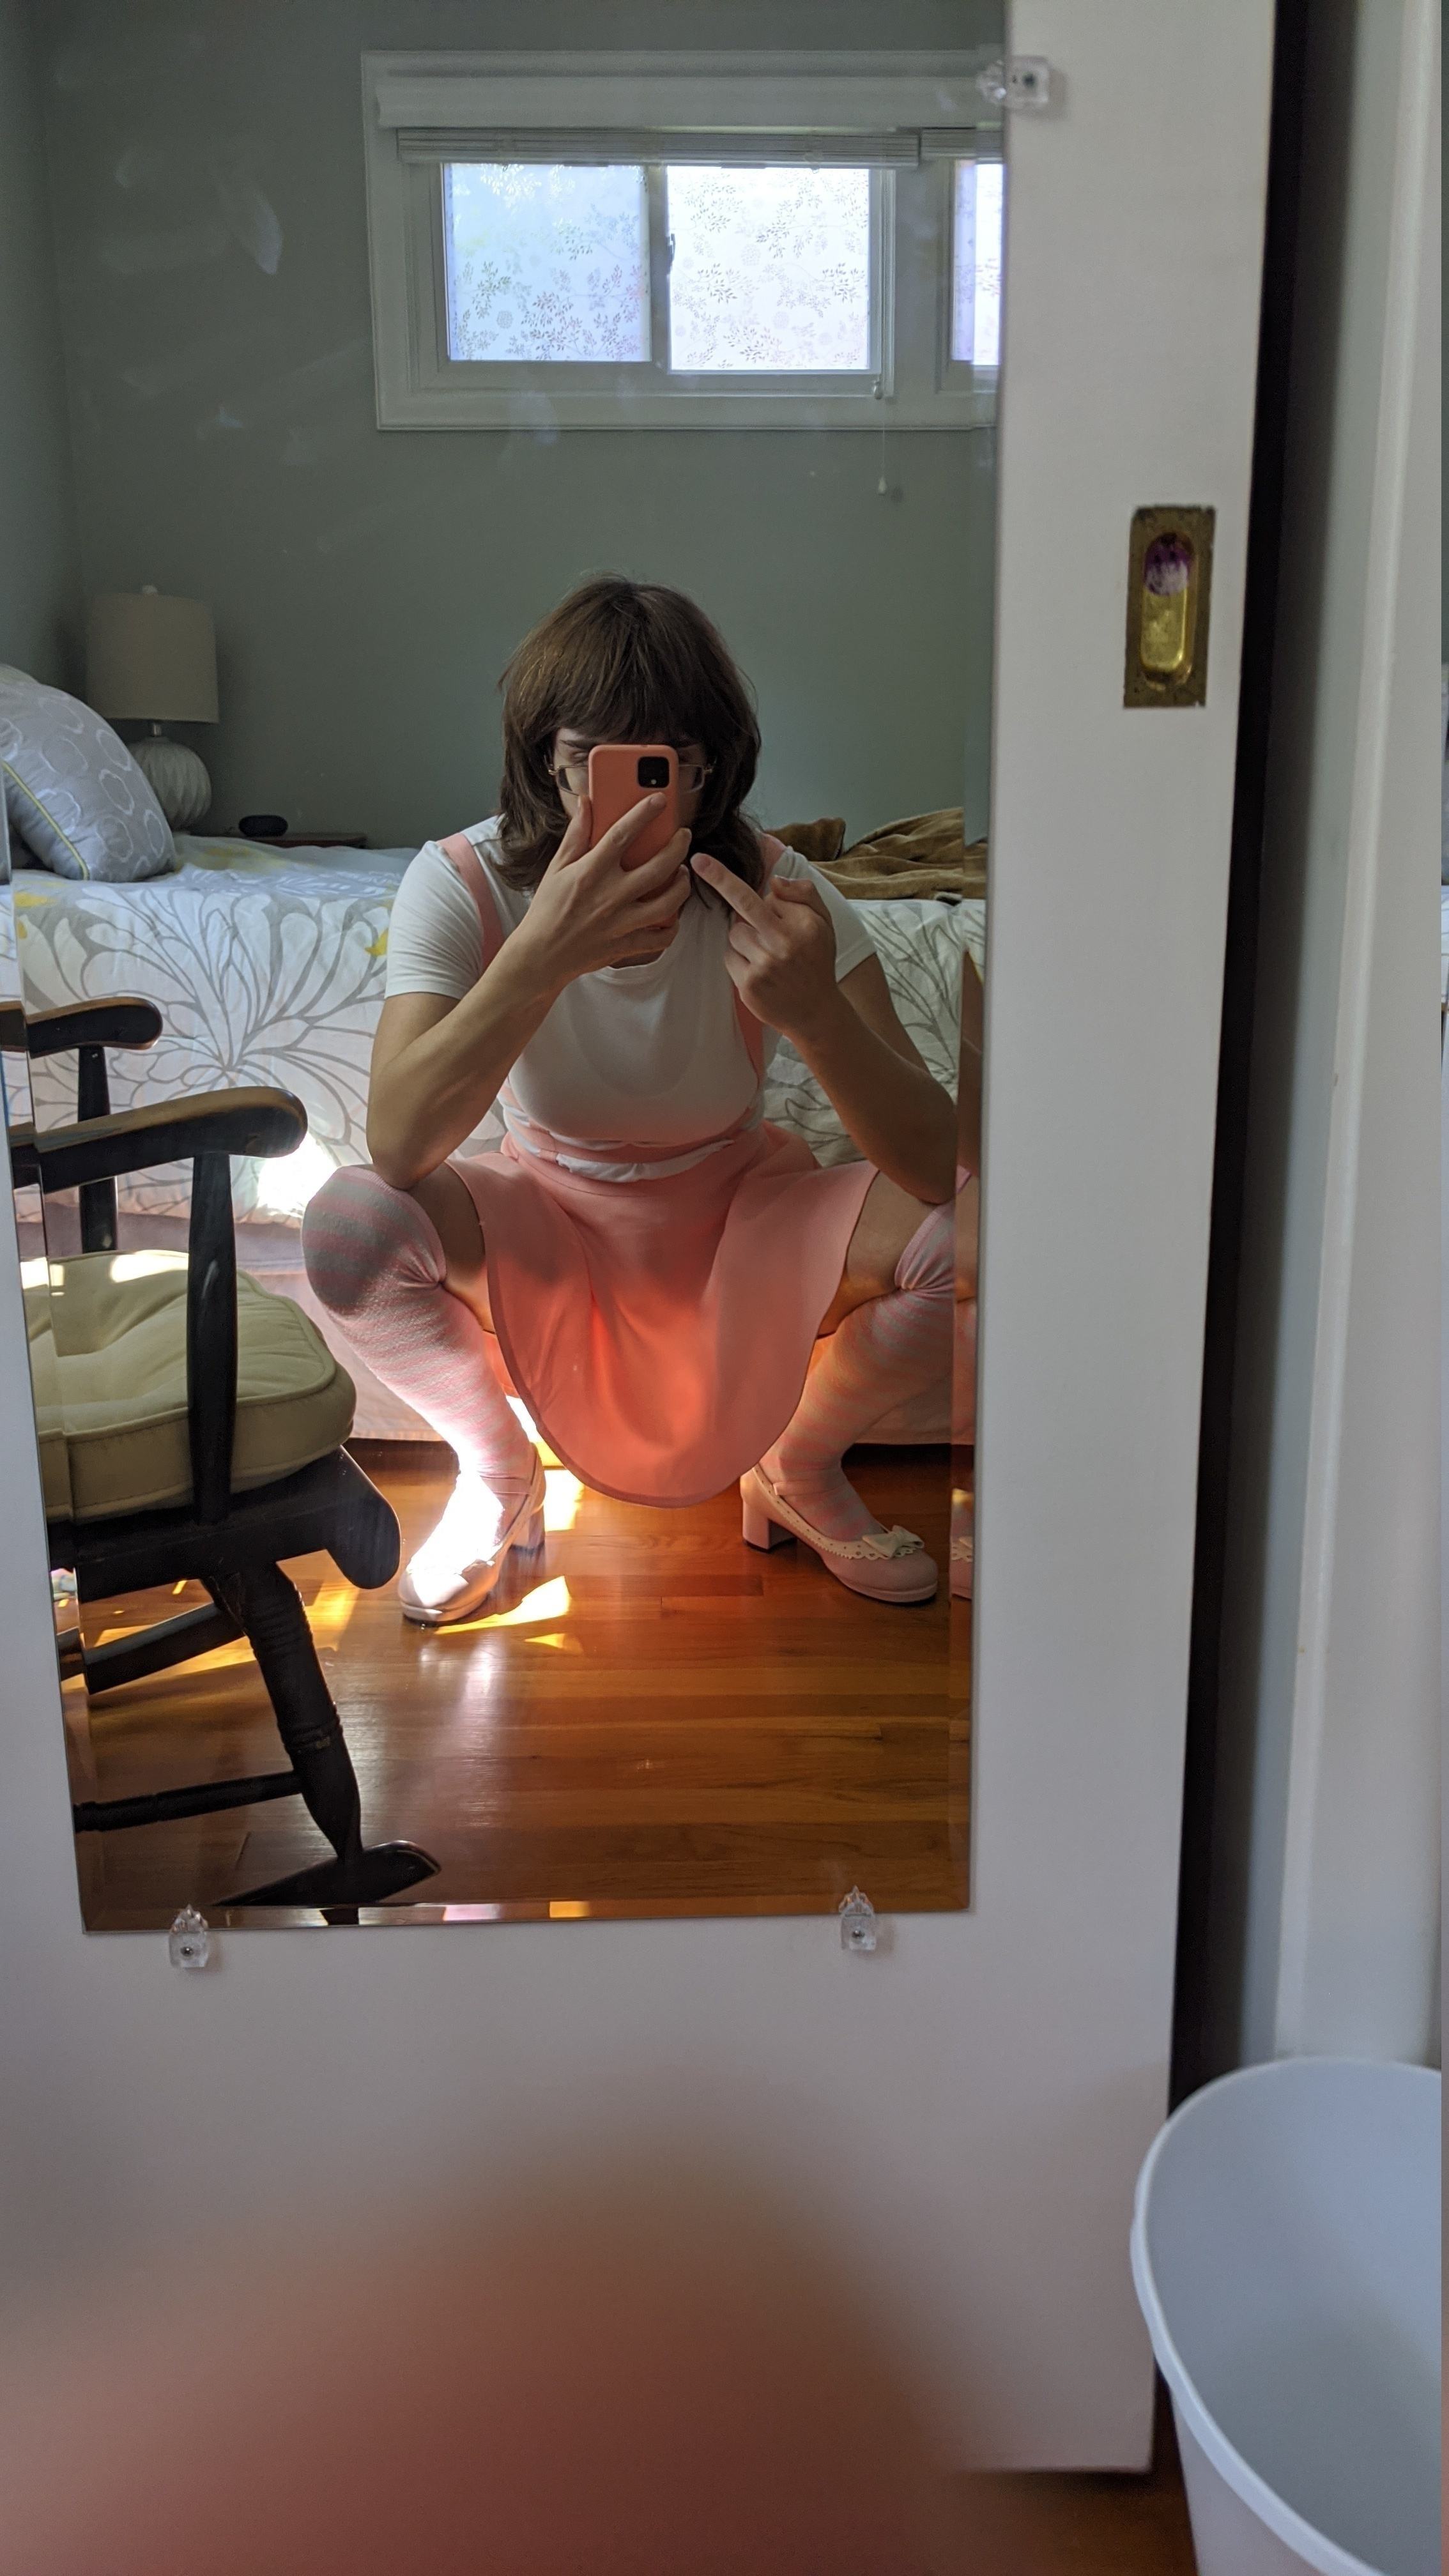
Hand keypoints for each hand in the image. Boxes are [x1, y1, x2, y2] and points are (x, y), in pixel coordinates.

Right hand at [514, 796, 692, 989]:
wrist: (541, 956)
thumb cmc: (547, 910)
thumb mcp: (557, 868)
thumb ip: (576, 835)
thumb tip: (585, 803)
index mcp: (591, 872)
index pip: (622, 834)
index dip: (644, 813)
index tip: (659, 800)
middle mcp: (610, 896)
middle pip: (658, 866)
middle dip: (678, 847)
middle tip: (683, 836)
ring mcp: (621, 922)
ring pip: (668, 902)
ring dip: (682, 885)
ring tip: (682, 873)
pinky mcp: (625, 944)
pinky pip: (660, 937)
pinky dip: (672, 927)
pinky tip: (673, 915)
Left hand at [690, 852, 839, 1039]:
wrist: (816, 1012)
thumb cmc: (817, 960)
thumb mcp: (825, 921)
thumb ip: (804, 893)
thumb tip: (774, 881)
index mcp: (804, 924)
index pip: (767, 896)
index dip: (754, 893)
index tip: (701, 860)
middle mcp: (784, 943)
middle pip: (741, 905)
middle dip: (718, 879)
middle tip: (699, 861)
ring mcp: (765, 965)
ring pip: (735, 933)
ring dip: (744, 937)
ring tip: (766, 953)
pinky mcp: (748, 985)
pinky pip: (729, 956)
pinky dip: (738, 958)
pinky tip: (759, 969)